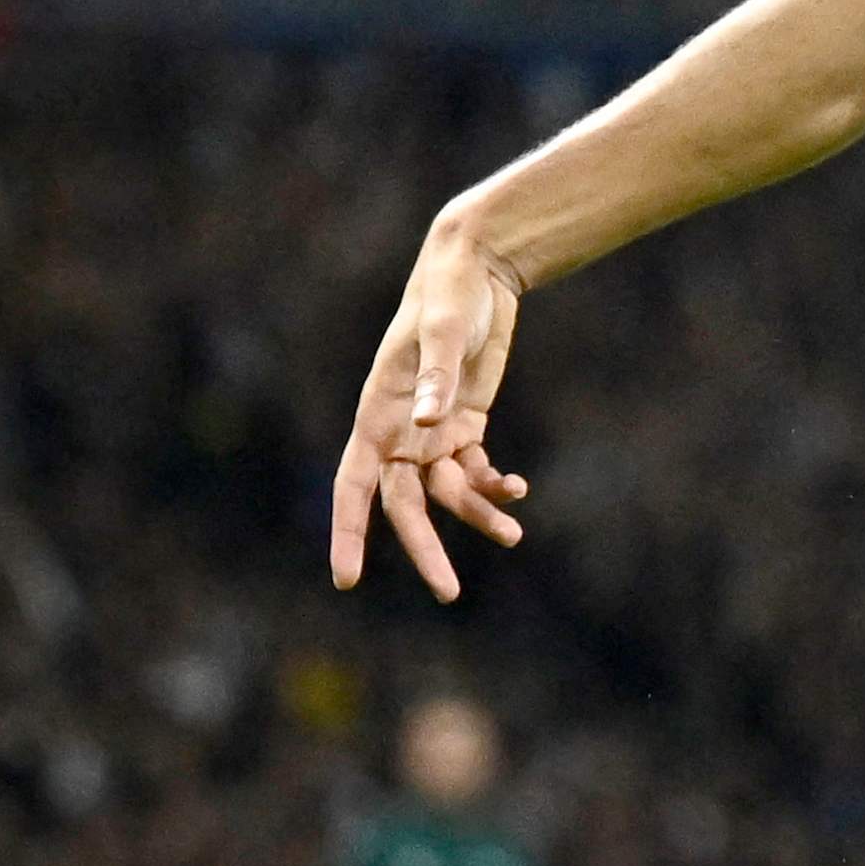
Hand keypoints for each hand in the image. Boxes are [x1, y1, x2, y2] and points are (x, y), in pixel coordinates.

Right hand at [334, 207, 535, 598]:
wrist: (475, 271)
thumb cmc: (449, 297)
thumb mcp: (446, 332)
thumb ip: (440, 379)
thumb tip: (434, 423)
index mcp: (378, 414)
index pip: (353, 485)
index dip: (348, 532)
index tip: (347, 579)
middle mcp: (399, 430)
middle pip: (405, 504)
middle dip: (425, 549)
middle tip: (449, 594)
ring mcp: (432, 430)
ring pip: (447, 493)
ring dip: (477, 515)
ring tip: (513, 535)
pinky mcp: (464, 424)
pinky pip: (474, 471)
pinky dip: (494, 486)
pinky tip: (517, 490)